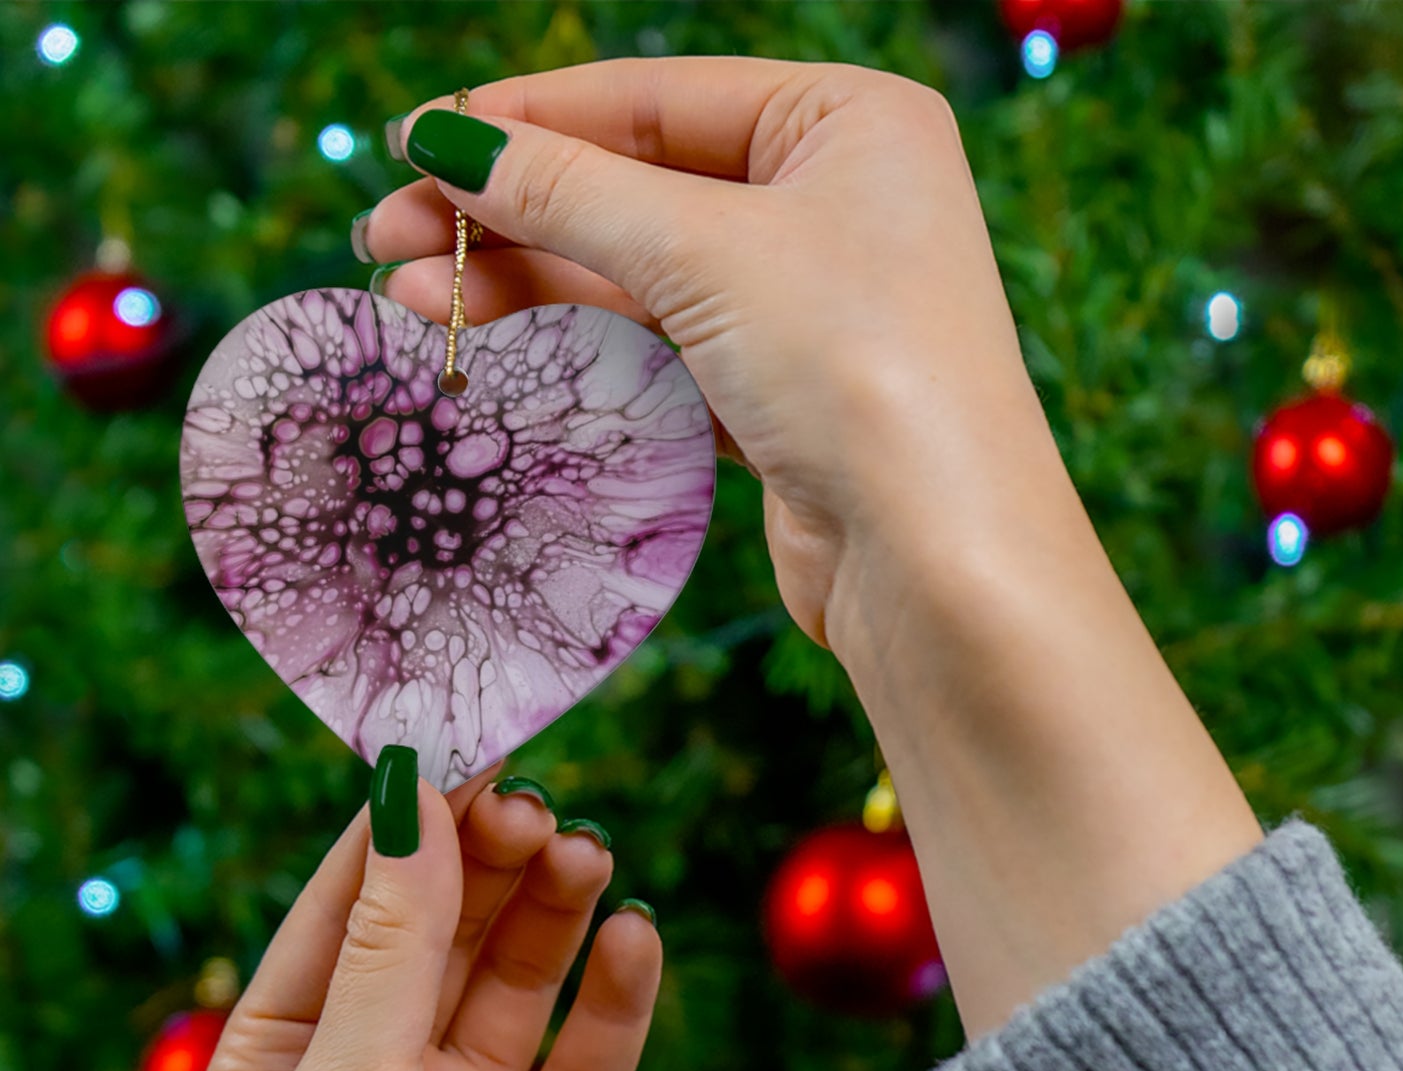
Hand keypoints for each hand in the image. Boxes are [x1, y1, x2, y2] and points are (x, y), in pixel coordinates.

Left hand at [201, 758, 660, 1070]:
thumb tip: (410, 795)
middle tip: (540, 808)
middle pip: (446, 929)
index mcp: (288, 1054)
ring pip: (521, 978)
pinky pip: (591, 1055)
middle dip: (490, 862)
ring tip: (589, 857)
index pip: (351, 904)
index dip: (407, 825)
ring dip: (556, 911)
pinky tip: (636, 938)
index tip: (466, 746)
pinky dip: (617, 994)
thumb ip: (391, 944)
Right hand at [360, 57, 1053, 653]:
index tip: (414, 140)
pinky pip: (662, 344)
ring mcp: (808, 302)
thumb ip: (570, 191)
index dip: (526, 118)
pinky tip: (497, 342)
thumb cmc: (857, 369)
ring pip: (640, 271)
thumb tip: (446, 140)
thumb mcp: (705, 252)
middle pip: (637, 185)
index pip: (655, 98)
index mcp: (847, 121)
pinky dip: (582, 341)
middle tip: (386, 237)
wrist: (937, 560)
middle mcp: (834, 201)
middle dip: (509, 211)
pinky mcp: (781, 392)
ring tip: (412, 297)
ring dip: (528, 281)